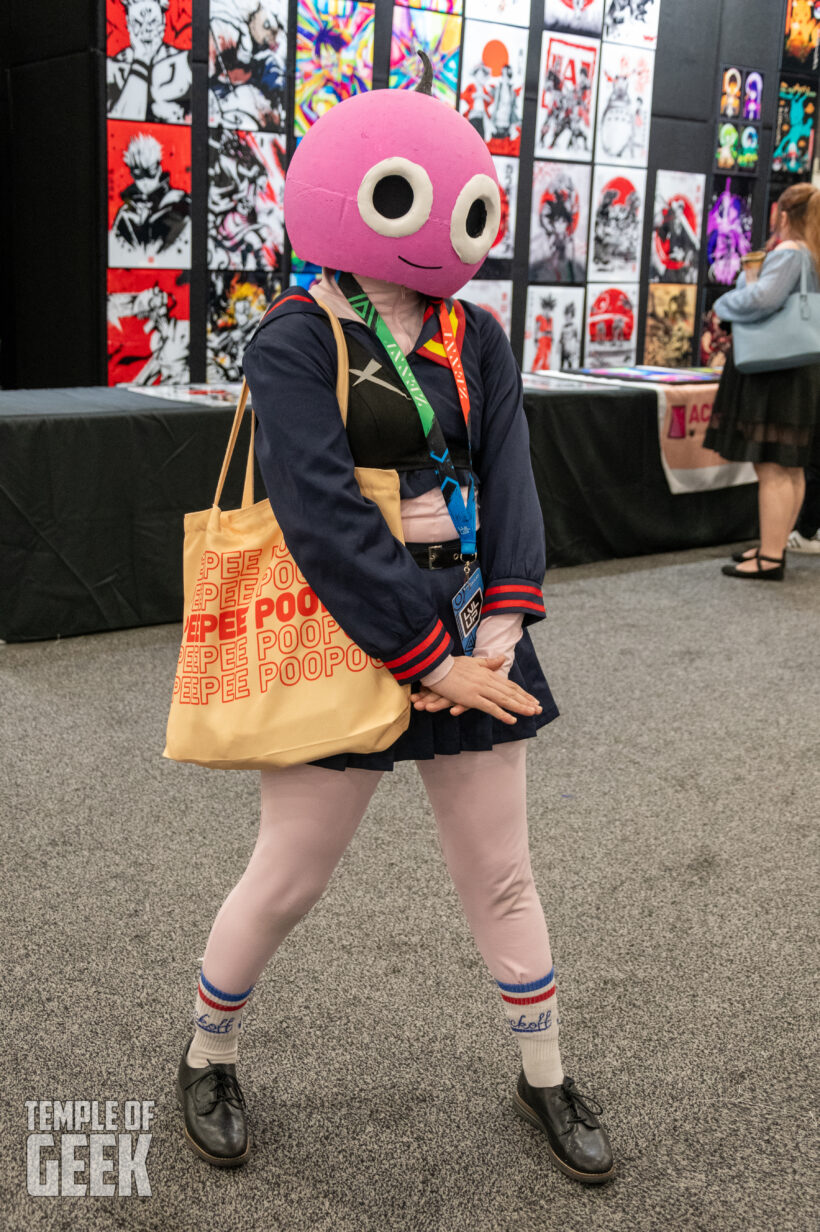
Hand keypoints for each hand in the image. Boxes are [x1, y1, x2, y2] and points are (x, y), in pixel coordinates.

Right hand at [410, 656, 541, 724]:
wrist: (436, 666)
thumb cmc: (451, 665)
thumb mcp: (472, 662)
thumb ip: (488, 663)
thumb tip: (502, 659)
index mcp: (488, 673)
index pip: (509, 684)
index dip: (522, 693)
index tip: (533, 700)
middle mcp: (487, 680)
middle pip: (511, 692)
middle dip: (526, 701)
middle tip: (539, 709)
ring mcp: (480, 689)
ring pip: (505, 699)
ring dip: (519, 707)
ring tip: (532, 713)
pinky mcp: (472, 697)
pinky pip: (490, 707)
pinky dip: (502, 714)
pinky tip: (512, 720)